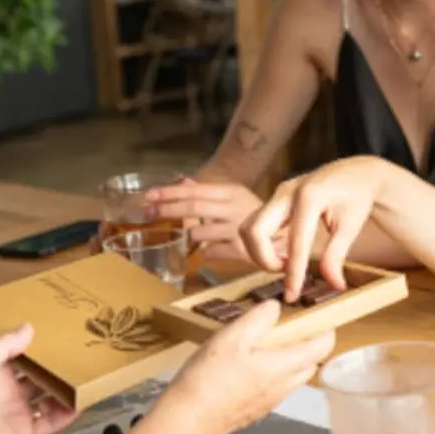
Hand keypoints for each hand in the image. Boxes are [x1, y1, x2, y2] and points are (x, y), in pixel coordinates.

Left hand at [0, 324, 76, 433]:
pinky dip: (68, 414)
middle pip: (42, 380)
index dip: (43, 350)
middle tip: (84, 355)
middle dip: (60, 370)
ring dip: (68, 391)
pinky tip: (82, 401)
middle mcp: (9, 394)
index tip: (63, 337)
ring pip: (51, 401)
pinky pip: (51, 423)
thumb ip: (4, 347)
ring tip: (89, 376)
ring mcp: (17, 414)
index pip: (25, 360)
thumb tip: (29, 327)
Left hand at [145, 178, 262, 260]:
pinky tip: (211, 249)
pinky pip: (210, 253)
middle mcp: (234, 209)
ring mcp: (237, 231)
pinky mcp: (240, 252)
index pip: (194, 191)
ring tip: (185, 237)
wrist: (288, 234)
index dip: (169, 193)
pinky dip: (205, 252)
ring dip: (187, 236)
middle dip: (166, 210)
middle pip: (193, 207)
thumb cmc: (256, 214)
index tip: (148, 196)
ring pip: (198, 234)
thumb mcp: (233, 197)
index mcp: (232, 192)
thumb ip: (207, 191)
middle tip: (146, 212)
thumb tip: (181, 181)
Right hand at [158, 301, 334, 433]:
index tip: (319, 315)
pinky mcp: (254, 412)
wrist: (186, 422)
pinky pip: (275, 389)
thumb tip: (276, 307)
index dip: (327, 330)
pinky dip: (273, 375)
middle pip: (310, 363)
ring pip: (292, 378)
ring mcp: (269, 402)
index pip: (323, 347)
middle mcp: (284, 387)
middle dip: (308, 344)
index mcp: (285, 366)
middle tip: (289, 327)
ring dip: (289, 360)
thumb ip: (259, 318)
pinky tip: (247, 367)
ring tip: (265, 344)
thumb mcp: (232, 337)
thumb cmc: (211, 376)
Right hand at [241, 157, 382, 301]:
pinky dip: (262, 244)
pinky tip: (285, 253)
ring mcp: (278, 193)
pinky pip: (256, 224)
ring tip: (286, 263)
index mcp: (310, 197)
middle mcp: (287, 192)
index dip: (293, 272)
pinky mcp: (275, 199)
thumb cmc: (357, 196)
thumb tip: (334, 285)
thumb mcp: (351, 226)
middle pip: (254, 230)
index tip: (292, 295)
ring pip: (249, 227)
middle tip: (286, 272)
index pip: (295, 242)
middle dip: (263, 259)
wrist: (357, 172)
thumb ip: (337, 256)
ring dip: (260, 252)